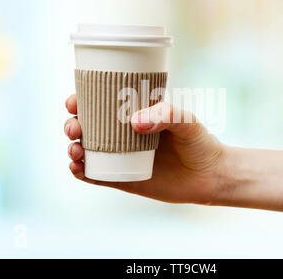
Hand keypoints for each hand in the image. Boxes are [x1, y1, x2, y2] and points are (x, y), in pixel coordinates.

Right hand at [64, 94, 229, 204]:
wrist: (210, 176)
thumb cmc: (199, 143)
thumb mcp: (186, 121)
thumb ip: (165, 115)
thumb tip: (135, 122)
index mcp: (134, 115)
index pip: (101, 105)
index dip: (81, 101)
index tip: (73, 102)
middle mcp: (123, 136)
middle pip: (87, 128)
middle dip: (72, 125)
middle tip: (75, 127)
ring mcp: (121, 158)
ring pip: (86, 151)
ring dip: (73, 148)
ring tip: (75, 150)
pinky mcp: (123, 180)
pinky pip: (96, 176)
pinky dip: (81, 173)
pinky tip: (76, 168)